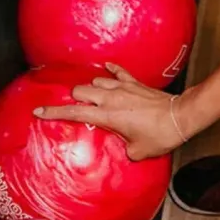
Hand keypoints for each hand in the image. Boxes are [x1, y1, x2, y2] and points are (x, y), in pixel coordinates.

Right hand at [33, 63, 187, 159]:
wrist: (181, 117)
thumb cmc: (159, 136)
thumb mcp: (137, 151)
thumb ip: (124, 148)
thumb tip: (124, 147)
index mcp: (107, 116)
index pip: (74, 113)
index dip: (54, 113)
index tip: (39, 112)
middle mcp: (111, 98)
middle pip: (80, 89)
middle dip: (74, 98)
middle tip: (75, 107)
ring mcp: (123, 87)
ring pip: (96, 80)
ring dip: (92, 87)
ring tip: (92, 96)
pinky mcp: (135, 83)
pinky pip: (118, 71)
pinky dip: (111, 70)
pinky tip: (107, 68)